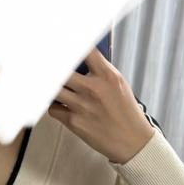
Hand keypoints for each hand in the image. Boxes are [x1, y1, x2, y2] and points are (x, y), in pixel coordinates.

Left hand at [47, 46, 155, 164]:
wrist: (132, 141)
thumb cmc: (125, 112)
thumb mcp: (118, 85)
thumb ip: (100, 71)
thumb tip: (79, 59)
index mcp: (107, 75)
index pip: (85, 50)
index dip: (71, 45)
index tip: (63, 42)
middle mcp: (93, 88)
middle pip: (61, 69)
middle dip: (54, 68)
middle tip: (51, 68)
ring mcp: (81, 105)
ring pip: (53, 88)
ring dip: (53, 88)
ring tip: (58, 88)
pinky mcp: (73, 121)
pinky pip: (53, 108)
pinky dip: (55, 106)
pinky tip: (63, 106)